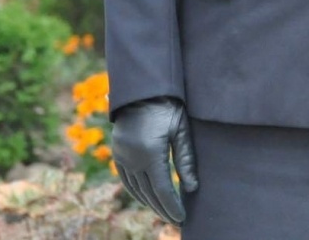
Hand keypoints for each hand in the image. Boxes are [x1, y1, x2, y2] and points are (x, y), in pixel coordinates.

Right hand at [110, 97, 197, 223]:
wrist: (142, 88)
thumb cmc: (169, 106)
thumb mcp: (182, 130)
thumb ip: (186, 160)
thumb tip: (192, 188)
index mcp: (151, 153)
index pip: (163, 189)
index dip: (172, 206)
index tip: (182, 218)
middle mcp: (133, 158)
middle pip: (149, 193)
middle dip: (162, 208)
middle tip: (175, 220)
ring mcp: (122, 156)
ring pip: (136, 188)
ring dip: (149, 202)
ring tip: (163, 212)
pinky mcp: (117, 152)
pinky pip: (125, 179)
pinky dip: (136, 191)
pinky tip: (145, 197)